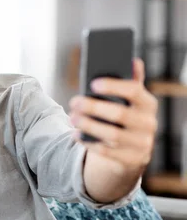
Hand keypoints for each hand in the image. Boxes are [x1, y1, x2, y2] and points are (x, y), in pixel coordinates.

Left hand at [68, 58, 157, 174]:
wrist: (131, 151)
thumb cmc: (124, 117)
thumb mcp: (129, 101)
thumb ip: (130, 81)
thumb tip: (134, 59)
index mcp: (148, 104)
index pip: (134, 91)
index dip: (114, 86)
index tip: (92, 83)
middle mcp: (149, 124)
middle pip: (120, 113)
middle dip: (93, 107)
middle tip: (73, 101)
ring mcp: (142, 144)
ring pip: (112, 134)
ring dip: (88, 125)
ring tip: (72, 118)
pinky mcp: (131, 160)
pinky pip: (107, 152)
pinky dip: (88, 143)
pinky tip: (75, 134)